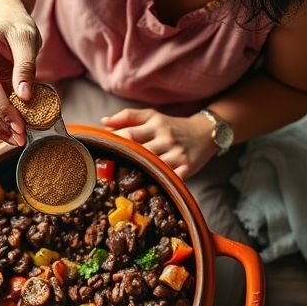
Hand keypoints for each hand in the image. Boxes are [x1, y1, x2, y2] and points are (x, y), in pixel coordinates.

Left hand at [101, 108, 216, 178]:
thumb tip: (103, 122)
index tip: (100, 151)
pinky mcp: (187, 168)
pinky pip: (170, 178)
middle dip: (123, 160)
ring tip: (120, 182)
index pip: (129, 134)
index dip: (113, 143)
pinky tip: (145, 189)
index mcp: (155, 124)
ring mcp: (177, 154)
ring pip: (153, 165)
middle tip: (106, 170)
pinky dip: (158, 183)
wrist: (206, 132)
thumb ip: (128, 117)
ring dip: (138, 173)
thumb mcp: (153, 116)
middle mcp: (166, 138)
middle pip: (139, 151)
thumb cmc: (172, 126)